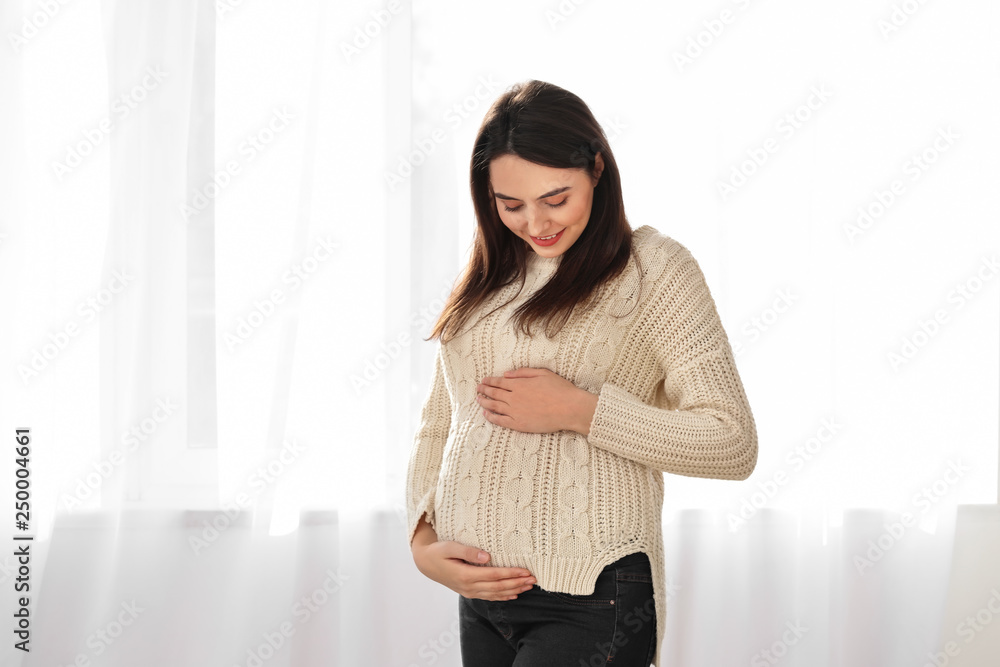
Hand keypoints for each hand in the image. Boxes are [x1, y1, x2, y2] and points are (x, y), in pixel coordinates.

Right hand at [411, 516, 536, 600]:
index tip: (526, 571)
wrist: (425, 562)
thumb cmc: (438, 551)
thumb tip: (487, 557)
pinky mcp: (468, 591)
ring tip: (529, 586)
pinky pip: (489, 596)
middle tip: (533, 579)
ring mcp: (468, 591)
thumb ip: (469, 552)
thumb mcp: (450, 547)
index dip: (511, 574)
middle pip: (498, 587)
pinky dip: (502, 596)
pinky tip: (513, 595)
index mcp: (465, 575)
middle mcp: (468, 586)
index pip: (494, 576)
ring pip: (495, 594)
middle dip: (517, 583)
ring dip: (513, 590)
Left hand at [476, 368, 597, 434]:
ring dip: (484, 402)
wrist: (569, 408)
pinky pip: (500, 421)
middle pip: (494, 393)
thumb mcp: (542, 373)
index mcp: (519, 384)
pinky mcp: (519, 424)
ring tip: (478, 400)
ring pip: (494, 406)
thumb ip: (523, 373)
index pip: (499, 382)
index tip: (483, 381)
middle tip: (477, 389)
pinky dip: (491, 417)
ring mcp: (515, 412)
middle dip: (484, 390)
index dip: (489, 381)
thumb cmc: (560, 389)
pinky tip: (486, 414)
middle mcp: (514, 398)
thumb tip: (507, 374)